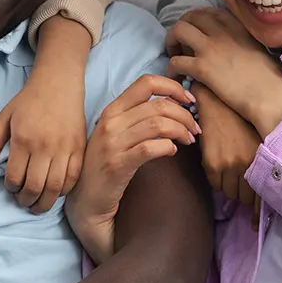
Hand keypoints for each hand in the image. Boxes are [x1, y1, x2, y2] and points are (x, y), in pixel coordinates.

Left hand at [0, 69, 86, 215]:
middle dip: (27, 201)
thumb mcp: (4, 117)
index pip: (15, 177)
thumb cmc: (29, 100)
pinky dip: (63, 191)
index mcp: (23, 140)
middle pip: (35, 187)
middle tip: (23, 202)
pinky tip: (55, 192)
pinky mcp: (79, 148)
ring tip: (38, 205)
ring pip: (55, 187)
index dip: (11, 189)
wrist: (59, 83)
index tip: (11, 188)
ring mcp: (64, 149)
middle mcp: (44, 147)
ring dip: (45, 202)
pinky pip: (73, 178)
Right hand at [67, 75, 197, 265]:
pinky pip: (150, 148)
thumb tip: (173, 105)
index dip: (173, 87)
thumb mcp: (117, 134)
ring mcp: (112, 143)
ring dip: (181, 130)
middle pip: (159, 104)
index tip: (189, 100)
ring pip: (158, 124)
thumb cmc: (106, 164)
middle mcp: (111, 122)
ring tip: (189, 140)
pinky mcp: (117, 165)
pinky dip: (168, 147)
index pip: (146, 82)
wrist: (86, 200)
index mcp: (112, 110)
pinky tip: (172, 152)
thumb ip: (137, 117)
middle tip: (195, 128)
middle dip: (185, 114)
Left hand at [166, 9, 281, 136]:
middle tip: (179, 44)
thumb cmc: (268, 78)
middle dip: (180, 28)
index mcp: (236, 25)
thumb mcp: (256, 48)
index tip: (194, 33)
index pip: (208, 12)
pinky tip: (177, 77)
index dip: (196, 21)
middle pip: (190, 17)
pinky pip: (176, 62)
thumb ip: (240, 40)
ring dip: (171, 42)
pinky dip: (171, 69)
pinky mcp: (202, 68)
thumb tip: (229, 47)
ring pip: (178, 31)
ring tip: (174, 56)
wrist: (270, 95)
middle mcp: (222, 31)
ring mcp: (210, 47)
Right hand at [192, 83, 261, 211]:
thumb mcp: (259, 140)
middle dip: (243, 193)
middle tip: (241, 180)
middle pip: (245, 198)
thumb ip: (263, 164)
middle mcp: (248, 165)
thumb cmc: (243, 119)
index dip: (258, 214)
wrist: (218, 101)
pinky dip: (216, 178)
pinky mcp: (212, 163)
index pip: (263, 196)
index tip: (255, 226)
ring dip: (229, 186)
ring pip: (229, 193)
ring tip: (229, 169)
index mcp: (263, 159)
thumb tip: (264, 191)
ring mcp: (229, 165)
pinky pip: (214, 184)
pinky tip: (217, 163)